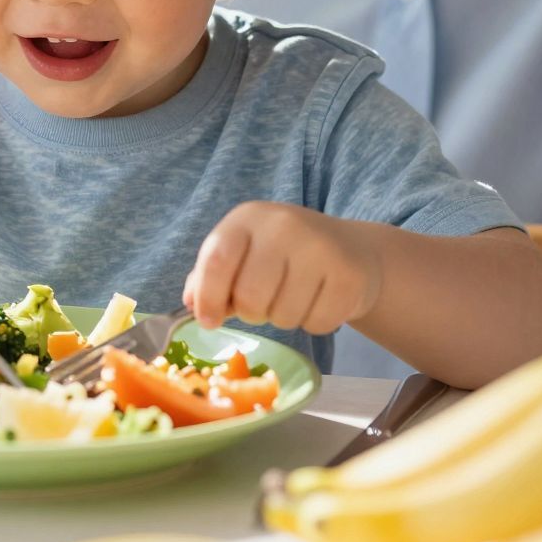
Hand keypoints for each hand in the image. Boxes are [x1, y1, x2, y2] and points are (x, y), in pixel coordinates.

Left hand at [183, 203, 380, 336]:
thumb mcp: (242, 252)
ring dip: (284, 319)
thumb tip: (192, 303)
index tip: (208, 320)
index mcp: (247, 218)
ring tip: (294, 296)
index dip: (207, 297)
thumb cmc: (283, 254)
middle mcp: (283, 226)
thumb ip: (210, 276)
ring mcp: (319, 248)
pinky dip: (314, 322)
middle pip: (249, 297)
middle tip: (263, 303)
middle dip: (252, 313)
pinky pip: (317, 323)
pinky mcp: (348, 275)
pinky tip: (319, 299)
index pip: (217, 260)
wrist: (349, 247)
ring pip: (283, 316)